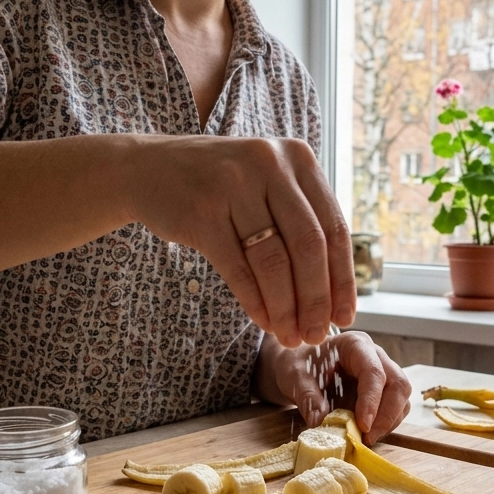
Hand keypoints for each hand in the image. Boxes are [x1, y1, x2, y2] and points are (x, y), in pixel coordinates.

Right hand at [127, 135, 354, 346]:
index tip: (346, 315)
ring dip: (285, 307)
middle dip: (316, 299)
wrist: (148, 169)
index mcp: (298, 157)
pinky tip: (263, 321)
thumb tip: (334, 290)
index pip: (334, 227)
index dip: (343, 278)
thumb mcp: (267, 184)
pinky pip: (238, 268)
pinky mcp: (201, 213)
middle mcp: (269, 164)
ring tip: (290, 335)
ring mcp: (233, 186)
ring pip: (273, 261)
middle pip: (309, 246)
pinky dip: (255, 301)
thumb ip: (301, 218)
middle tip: (316, 334)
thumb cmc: (219, 186)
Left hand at [266, 331, 411, 443]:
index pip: (374, 371)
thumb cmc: (299, 364)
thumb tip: (320, 422)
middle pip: (398, 384)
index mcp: (355, 345)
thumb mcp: (294, 376)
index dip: (372, 400)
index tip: (362, 426)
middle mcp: (375, 356)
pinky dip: (385, 425)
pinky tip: (366, 435)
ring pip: (402, 398)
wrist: (300, 366)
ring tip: (365, 439)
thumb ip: (306, 396)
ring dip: (388, 422)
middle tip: (367, 438)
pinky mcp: (382, 392)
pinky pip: (395, 409)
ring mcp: (382, 373)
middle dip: (387, 415)